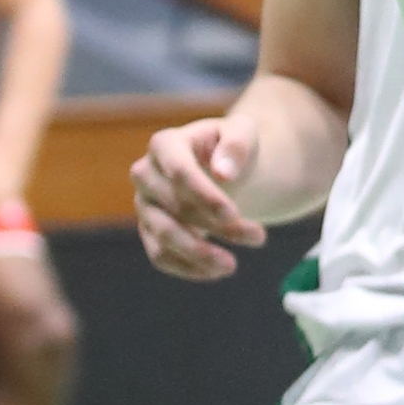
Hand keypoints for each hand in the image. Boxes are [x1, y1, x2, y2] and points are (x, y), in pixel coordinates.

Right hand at [134, 106, 270, 282]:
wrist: (222, 168)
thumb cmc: (230, 148)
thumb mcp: (243, 133)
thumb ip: (236, 145)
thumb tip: (223, 174)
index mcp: (165, 144)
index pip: (179, 172)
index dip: (205, 196)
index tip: (234, 214)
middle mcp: (145, 174)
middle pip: (175, 207)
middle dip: (216, 226)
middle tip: (259, 236)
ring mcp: (144, 204)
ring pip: (164, 236)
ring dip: (200, 254)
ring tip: (232, 265)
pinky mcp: (149, 231)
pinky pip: (160, 256)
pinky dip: (188, 268)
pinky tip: (216, 271)